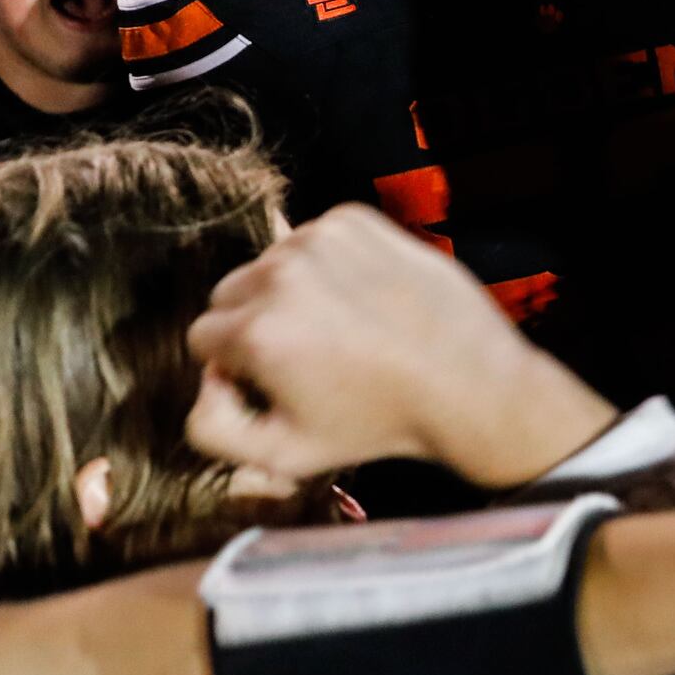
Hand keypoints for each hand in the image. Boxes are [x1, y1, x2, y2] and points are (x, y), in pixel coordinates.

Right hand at [186, 205, 621, 490]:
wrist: (470, 381)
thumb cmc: (378, 423)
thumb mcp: (286, 455)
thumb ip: (212, 429)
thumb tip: (204, 381)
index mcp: (256, 331)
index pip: (203, 337)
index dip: (237, 365)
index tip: (277, 381)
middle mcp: (281, 274)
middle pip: (230, 293)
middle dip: (255, 323)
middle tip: (309, 357)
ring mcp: (320, 239)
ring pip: (270, 264)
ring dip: (291, 291)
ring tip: (343, 330)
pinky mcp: (354, 219)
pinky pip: (312, 240)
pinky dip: (327, 265)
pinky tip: (363, 300)